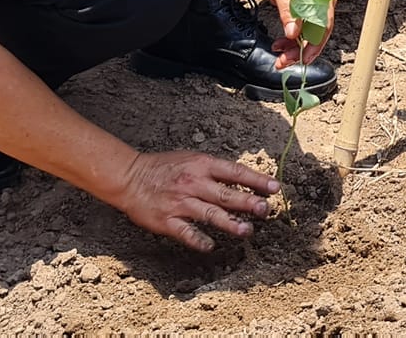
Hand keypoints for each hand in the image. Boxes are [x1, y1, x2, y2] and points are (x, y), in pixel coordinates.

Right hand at [114, 150, 279, 250]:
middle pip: (226, 194)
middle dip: (248, 203)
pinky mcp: (167, 220)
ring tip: (246, 231)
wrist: (129, 177)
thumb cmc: (164, 167)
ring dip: (229, 223)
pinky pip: (186, 232)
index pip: (235, 172)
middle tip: (266, 210)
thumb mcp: (192, 159)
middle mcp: (193, 183)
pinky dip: (198, 240)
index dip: (257, 180)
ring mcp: (180, 203)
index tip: (275, 187)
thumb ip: (215, 170)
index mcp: (201, 165)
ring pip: (209, 214)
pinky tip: (211, 246)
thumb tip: (244, 181)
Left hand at [262, 0, 335, 67]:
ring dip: (294, 46)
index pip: (323, 29)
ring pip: (309, 33)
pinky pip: (304, 27)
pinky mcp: (308, 8)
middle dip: (300, 50)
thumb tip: (294, 33)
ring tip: (279, 54)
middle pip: (316, 34)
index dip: (314, 47)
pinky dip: (293, 37)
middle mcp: (323, 3)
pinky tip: (282, 42)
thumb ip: (289, 13)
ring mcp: (316, 6)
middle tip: (284, 61)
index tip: (303, 59)